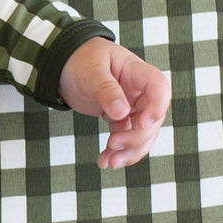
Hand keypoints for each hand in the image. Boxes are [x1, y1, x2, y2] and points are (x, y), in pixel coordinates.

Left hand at [57, 38, 169, 169]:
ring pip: (142, 133)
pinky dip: (117, 151)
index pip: (158, 86)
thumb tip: (121, 113)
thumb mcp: (91, 71)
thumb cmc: (79, 60)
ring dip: (129, 151)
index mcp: (135, 71)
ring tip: (109, 162)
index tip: (142, 124)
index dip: (157, 106)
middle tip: (114, 145)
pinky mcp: (120, 118)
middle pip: (153, 117)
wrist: (63, 67)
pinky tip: (105, 161)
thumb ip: (106, 90)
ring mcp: (132, 105)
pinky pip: (126, 137)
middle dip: (137, 137)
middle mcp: (138, 90)